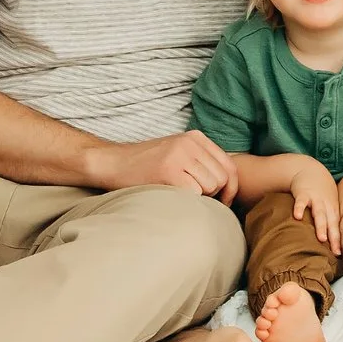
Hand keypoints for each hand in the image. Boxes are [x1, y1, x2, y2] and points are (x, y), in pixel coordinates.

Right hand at [104, 131, 239, 200]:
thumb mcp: (177, 154)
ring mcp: (180, 154)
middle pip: (223, 177)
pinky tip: (172, 198)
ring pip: (211, 186)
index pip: (230, 165)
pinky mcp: (169, 169)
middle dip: (216, 196)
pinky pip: (195, 192)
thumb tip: (229, 188)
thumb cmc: (145, 168)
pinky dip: (187, 201)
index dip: (231, 189)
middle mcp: (191, 142)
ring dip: (200, 199)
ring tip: (180, 197)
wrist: (111, 163)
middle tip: (200, 204)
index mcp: (196, 137)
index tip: (223, 203)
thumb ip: (201, 163)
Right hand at [291, 159, 342, 253]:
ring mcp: (315, 199)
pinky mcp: (303, 193)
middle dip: (334, 237)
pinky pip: (301, 201)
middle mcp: (326, 205)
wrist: (310, 171)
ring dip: (321, 225)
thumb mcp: (330, 204)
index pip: (338, 227)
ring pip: (319, 213)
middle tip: (336, 251)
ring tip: (322, 238)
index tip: (341, 254)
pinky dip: (300, 208)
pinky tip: (297, 216)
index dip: (340, 240)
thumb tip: (334, 242)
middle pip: (331, 223)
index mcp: (333, 209)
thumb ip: (331, 220)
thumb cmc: (321, 192)